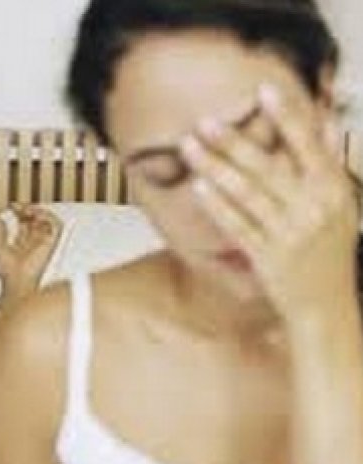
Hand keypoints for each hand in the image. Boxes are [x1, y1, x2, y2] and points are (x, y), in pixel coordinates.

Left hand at [0, 204, 62, 297]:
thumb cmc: (8, 272)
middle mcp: (35, 241)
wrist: (16, 281)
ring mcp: (44, 242)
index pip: (25, 222)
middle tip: (18, 206)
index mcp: (24, 243)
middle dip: (27, 209)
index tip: (11, 207)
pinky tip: (37, 214)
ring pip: (47, 220)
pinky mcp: (51, 243)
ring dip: (39, 211)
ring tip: (28, 209)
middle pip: (35, 219)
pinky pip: (56, 226)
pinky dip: (49, 217)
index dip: (20, 212)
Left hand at [180, 83, 358, 319]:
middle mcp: (313, 208)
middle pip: (267, 167)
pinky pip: (237, 225)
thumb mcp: (340, 203)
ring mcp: (289, 233)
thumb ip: (329, 160)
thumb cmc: (330, 249)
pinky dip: (217, 205)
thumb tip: (326, 119)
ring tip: (188, 146)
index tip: (262, 90)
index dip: (286, 116)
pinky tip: (197, 186)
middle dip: (233, 141)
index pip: (308, 146)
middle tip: (204, 119)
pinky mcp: (267, 256)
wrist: (327, 306)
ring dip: (214, 166)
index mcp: (334, 190)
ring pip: (246, 193)